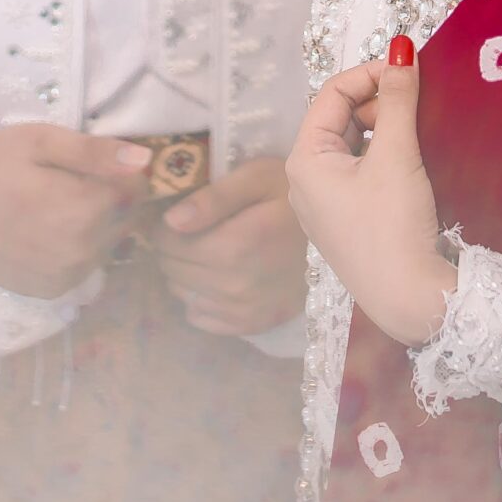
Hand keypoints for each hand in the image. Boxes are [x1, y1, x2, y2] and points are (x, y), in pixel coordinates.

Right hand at [0, 123, 152, 298]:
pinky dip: (77, 250)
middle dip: (113, 199)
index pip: (137, 190)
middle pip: (127, 220)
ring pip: (108, 246)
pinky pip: (84, 268)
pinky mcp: (49, 292)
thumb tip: (146, 160)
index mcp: (83, 212)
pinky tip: (49, 230)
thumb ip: (97, 153)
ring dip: (98, 226)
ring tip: (58, 204)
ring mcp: (63, 279)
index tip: (97, 162)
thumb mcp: (45, 141)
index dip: (123, 172)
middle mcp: (79, 254)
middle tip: (74, 180)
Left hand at [154, 156, 308, 335]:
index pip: (167, 243)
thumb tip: (170, 221)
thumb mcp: (258, 178)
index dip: (162, 227)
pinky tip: (215, 277)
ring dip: (182, 273)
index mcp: (234, 245)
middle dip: (170, 249)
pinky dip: (198, 299)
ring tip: (203, 250)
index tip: (173, 215)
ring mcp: (244, 310)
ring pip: (183, 295)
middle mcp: (235, 285)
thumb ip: (213, 198)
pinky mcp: (253, 324)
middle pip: (172, 270)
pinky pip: (202, 319)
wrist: (339, 232)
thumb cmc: (292, 196)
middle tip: (189, 230)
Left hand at [285, 49, 455, 346]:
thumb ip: (398, 98)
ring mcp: (326, 205)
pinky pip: (363, 172)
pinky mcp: (349, 222)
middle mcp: (306, 181)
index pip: (332, 94)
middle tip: (420, 101)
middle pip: (341, 118)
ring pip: (354, 146)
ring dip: (386, 129)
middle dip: (380, 103)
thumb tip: (400, 50)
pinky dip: (386, 157)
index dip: (370, 73)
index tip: (410, 67)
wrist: (410, 303)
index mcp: (304, 161)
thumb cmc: (394, 228)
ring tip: (420, 129)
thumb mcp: (397, 155)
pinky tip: (414, 161)